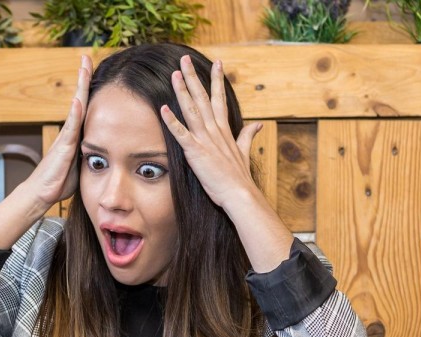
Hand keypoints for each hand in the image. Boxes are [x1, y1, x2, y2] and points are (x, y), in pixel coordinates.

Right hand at [25, 55, 91, 208]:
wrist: (41, 195)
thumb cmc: (59, 182)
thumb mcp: (82, 165)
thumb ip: (91, 154)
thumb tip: (105, 151)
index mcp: (76, 134)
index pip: (86, 107)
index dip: (90, 89)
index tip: (93, 70)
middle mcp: (69, 131)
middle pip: (79, 99)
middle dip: (83, 78)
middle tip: (86, 57)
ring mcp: (65, 137)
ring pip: (75, 107)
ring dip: (80, 87)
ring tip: (83, 67)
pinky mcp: (62, 148)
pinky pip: (70, 128)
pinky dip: (75, 113)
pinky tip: (79, 99)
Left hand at [160, 55, 263, 210]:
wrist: (239, 194)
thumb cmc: (239, 177)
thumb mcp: (244, 152)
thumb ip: (248, 136)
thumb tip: (258, 125)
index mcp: (224, 130)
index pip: (219, 99)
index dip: (217, 80)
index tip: (216, 63)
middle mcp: (215, 130)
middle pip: (203, 98)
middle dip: (193, 77)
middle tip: (184, 59)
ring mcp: (205, 140)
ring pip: (192, 110)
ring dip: (182, 91)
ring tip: (174, 74)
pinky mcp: (196, 151)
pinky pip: (181, 133)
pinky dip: (172, 121)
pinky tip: (162, 109)